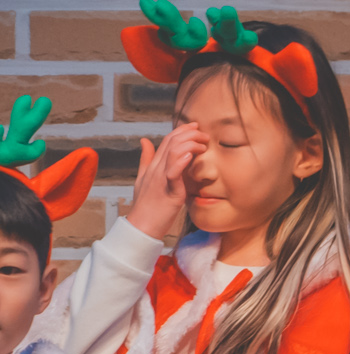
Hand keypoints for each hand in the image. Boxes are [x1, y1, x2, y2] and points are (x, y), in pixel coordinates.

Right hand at [126, 124, 205, 239]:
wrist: (142, 226)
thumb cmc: (146, 205)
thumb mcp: (144, 179)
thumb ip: (146, 159)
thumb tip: (145, 140)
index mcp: (153, 165)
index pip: (167, 141)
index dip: (181, 131)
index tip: (195, 127)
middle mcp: (156, 169)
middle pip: (171, 142)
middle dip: (189, 134)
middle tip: (204, 134)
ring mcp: (161, 179)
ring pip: (172, 153)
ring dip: (189, 144)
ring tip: (202, 144)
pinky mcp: (168, 192)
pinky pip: (173, 174)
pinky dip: (181, 162)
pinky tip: (191, 156)